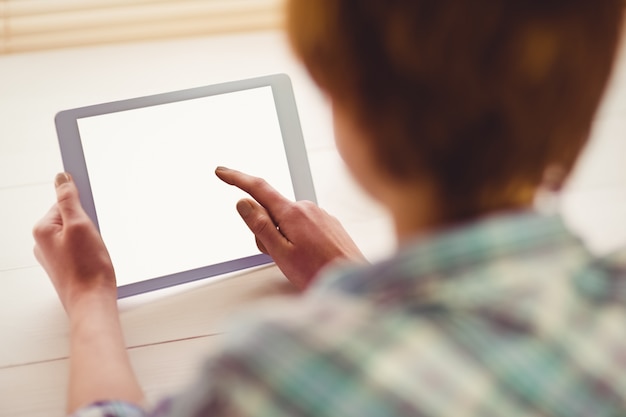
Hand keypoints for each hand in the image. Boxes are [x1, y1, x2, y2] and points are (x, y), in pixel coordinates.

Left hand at [33, 173, 116, 313]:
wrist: (93, 302)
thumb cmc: (87, 270)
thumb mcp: (80, 226)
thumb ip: (69, 199)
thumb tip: (61, 178)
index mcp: (42, 230)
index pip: (64, 202)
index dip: (82, 205)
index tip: (92, 210)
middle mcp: (44, 243)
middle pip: (71, 217)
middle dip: (89, 223)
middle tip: (96, 237)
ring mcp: (56, 255)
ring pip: (78, 233)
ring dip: (92, 237)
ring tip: (97, 251)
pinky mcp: (68, 265)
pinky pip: (80, 246)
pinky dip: (92, 248)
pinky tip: (96, 258)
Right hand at [215, 167, 365, 289]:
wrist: (354, 280)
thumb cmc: (320, 272)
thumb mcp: (281, 253)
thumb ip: (260, 227)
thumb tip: (244, 203)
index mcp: (292, 213)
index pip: (258, 188)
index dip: (237, 179)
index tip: (222, 172)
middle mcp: (308, 207)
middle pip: (272, 211)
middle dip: (266, 230)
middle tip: (277, 256)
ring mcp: (321, 215)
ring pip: (288, 221)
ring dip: (284, 237)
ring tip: (298, 261)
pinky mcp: (330, 224)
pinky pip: (304, 226)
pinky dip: (299, 238)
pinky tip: (310, 257)